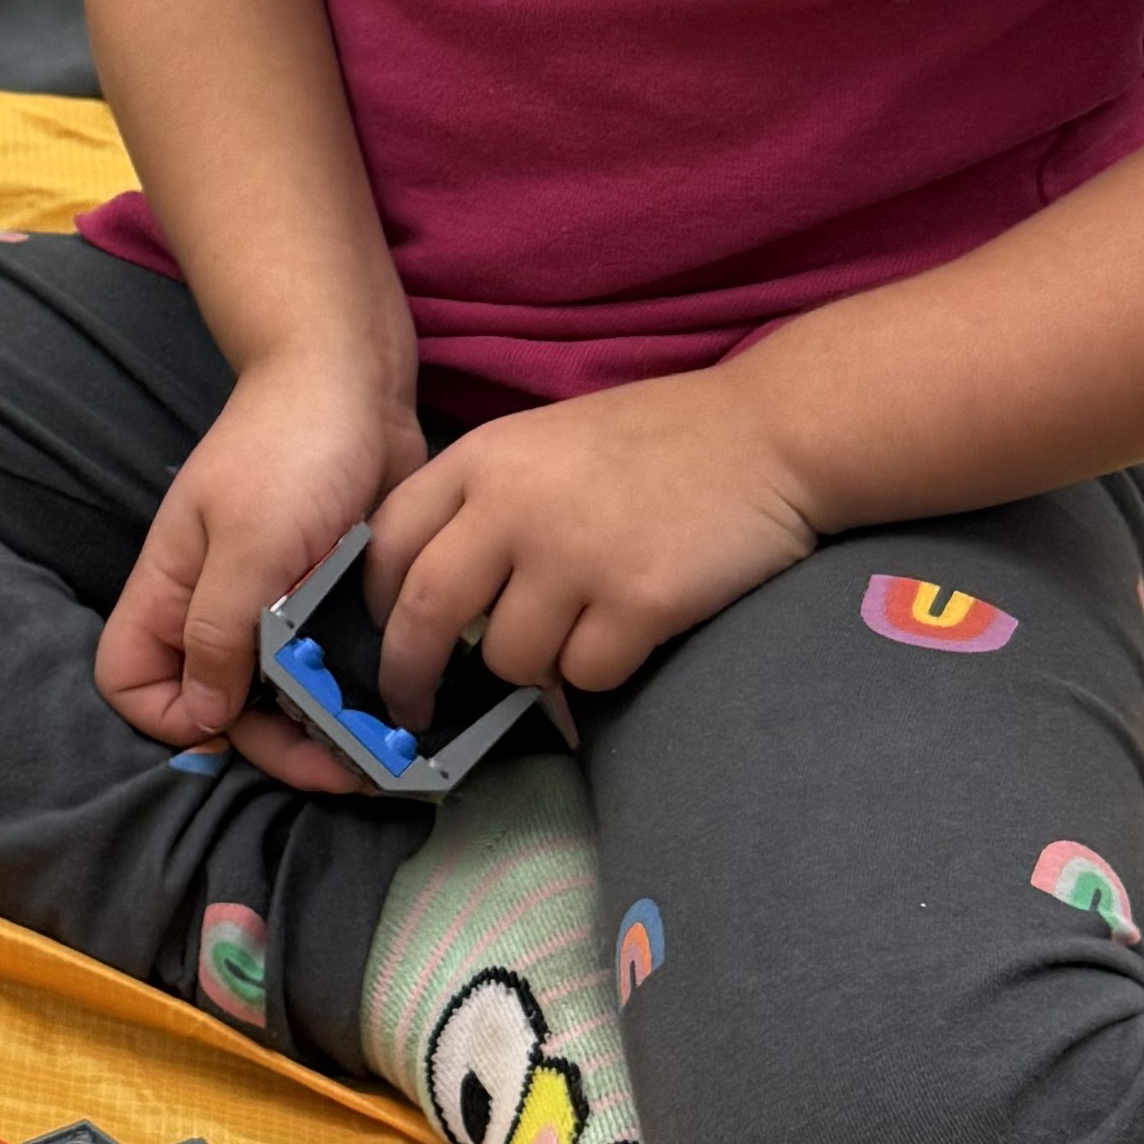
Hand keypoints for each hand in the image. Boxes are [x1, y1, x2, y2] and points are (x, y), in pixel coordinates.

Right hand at [97, 353, 427, 771]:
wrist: (355, 384)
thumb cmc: (290, 452)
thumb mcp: (252, 546)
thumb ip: (219, 634)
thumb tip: (205, 718)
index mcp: (171, 593)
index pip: (131, 684)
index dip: (170, 719)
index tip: (234, 724)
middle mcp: (214, 610)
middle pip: (215, 709)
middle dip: (271, 745)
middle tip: (343, 763)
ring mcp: (271, 609)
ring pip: (277, 700)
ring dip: (319, 732)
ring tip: (378, 750)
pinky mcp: (325, 604)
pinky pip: (325, 671)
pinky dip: (351, 697)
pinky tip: (390, 711)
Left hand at [366, 371, 821, 730]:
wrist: (771, 433)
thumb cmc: (659, 440)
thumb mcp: (546, 444)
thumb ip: (487, 503)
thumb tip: (431, 598)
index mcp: (484, 458)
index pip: (388, 542)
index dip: (372, 604)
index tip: (377, 640)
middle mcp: (514, 506)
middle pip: (425, 614)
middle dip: (411, 675)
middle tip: (415, 710)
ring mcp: (575, 555)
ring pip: (509, 659)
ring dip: (532, 669)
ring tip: (576, 634)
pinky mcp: (637, 601)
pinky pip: (585, 675)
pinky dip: (600, 672)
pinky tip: (632, 633)